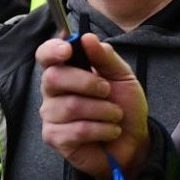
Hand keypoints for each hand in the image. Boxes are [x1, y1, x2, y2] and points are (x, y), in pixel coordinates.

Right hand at [37, 33, 149, 179]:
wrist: (133, 141)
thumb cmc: (123, 106)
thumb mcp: (122, 76)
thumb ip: (105, 57)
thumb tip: (87, 38)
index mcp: (66, 71)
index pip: (45, 55)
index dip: (52, 50)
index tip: (68, 49)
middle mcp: (52, 92)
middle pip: (54, 77)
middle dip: (88, 82)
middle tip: (107, 91)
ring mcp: (50, 115)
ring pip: (71, 106)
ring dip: (103, 110)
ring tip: (115, 116)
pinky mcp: (54, 138)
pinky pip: (76, 129)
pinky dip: (102, 129)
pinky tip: (110, 131)